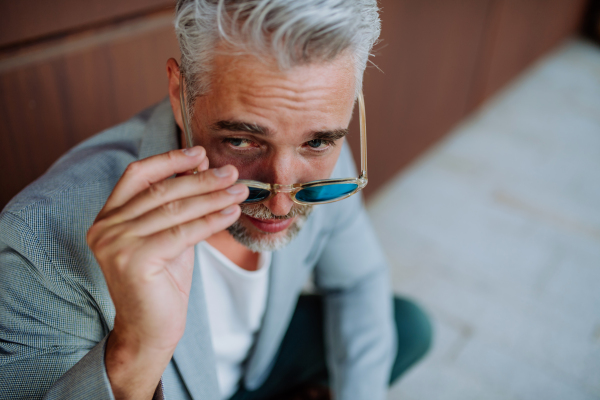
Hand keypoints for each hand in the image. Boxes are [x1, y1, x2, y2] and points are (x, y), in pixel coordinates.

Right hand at [86, 146, 247, 398]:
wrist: (149, 330)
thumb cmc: (161, 282)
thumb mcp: (168, 235)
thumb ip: (179, 206)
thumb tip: (203, 167)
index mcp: (108, 217)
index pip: (138, 175)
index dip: (169, 160)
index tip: (199, 152)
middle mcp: (106, 227)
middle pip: (162, 191)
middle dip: (201, 179)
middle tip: (231, 173)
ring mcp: (116, 243)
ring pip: (175, 210)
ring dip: (213, 197)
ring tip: (239, 191)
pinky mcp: (134, 259)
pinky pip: (183, 232)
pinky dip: (211, 220)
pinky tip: (231, 213)